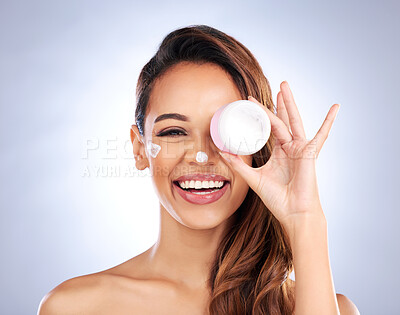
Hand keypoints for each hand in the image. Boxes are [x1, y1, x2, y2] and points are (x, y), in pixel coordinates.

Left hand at [219, 81, 339, 228]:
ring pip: (294, 121)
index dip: (260, 114)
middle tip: (275, 86)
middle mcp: (291, 147)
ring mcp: (301, 148)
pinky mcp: (310, 153)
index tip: (249, 102)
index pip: (270, 127)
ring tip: (284, 85)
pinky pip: (322, 135)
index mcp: (279, 151)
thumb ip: (238, 164)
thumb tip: (221, 151)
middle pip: (283, 119)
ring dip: (289, 103)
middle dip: (279, 102)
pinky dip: (329, 121)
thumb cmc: (277, 198)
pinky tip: (335, 107)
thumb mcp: (253, 178)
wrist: (293, 212)